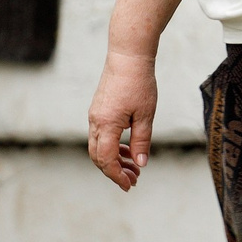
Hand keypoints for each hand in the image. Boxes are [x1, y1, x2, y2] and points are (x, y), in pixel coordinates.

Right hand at [87, 48, 158, 189]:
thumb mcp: (146, 115)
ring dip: (114, 159)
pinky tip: (129, 149)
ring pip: (99, 146)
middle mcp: (96, 121)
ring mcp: (95, 115)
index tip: (129, 185)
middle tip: (133, 180)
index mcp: (107, 124)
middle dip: (114, 171)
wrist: (128, 56)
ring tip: (134, 167)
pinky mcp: (98, 109)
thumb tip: (140, 164)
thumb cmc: (139, 83)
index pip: (106, 160)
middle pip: (98, 156)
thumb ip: (142, 141)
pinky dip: (113, 145)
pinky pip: (101, 135)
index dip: (117, 176)